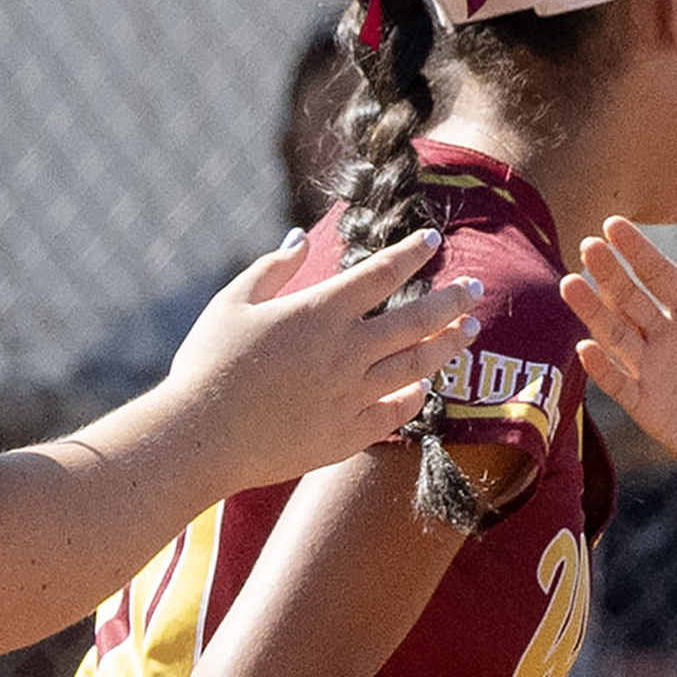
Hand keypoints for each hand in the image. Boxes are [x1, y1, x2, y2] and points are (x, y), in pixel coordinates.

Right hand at [167, 229, 474, 486]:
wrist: (200, 438)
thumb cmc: (208, 365)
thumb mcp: (232, 303)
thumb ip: (273, 268)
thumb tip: (301, 238)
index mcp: (319, 311)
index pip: (382, 273)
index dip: (412, 254)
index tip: (433, 241)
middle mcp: (345, 351)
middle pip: (417, 319)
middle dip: (453, 300)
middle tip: (477, 288)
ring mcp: (350, 395)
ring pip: (417, 365)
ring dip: (448, 345)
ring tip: (469, 332)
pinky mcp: (346, 435)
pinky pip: (395, 412)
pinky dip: (415, 396)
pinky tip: (423, 385)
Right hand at [568, 218, 676, 483]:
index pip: (659, 274)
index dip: (637, 251)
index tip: (614, 223)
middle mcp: (666, 334)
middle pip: (630, 299)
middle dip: (609, 274)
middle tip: (587, 245)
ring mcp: (653, 369)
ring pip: (616, 335)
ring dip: (594, 312)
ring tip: (570, 284)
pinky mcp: (647, 406)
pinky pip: (620, 384)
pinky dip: (602, 369)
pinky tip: (585, 348)